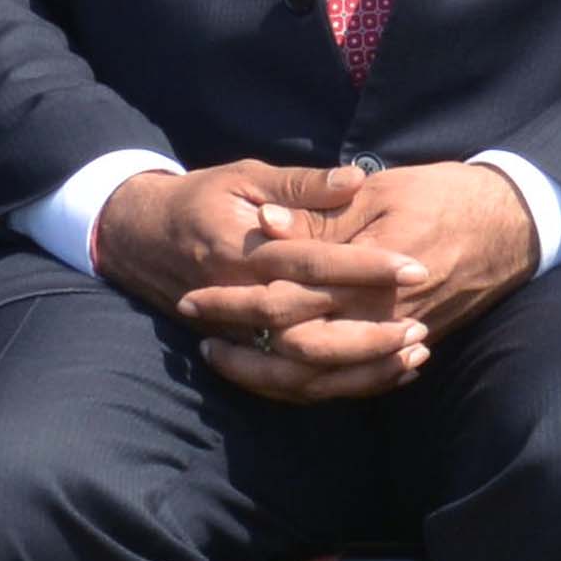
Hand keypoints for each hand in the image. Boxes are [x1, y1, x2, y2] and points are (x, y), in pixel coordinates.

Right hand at [89, 159, 437, 396]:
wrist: (139, 237)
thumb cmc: (200, 199)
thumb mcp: (247, 177)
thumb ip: (302, 185)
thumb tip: (356, 178)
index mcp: (244, 251)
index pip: (314, 263)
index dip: (366, 266)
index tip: (415, 265)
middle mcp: (238, 300)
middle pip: (309, 331)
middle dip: (370, 331)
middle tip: (421, 323)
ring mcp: (234, 334)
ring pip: (300, 371)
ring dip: (358, 368)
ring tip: (412, 353)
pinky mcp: (238, 351)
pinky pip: (288, 383)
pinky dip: (336, 383)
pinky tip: (381, 374)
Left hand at [194, 158, 552, 402]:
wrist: (514, 225)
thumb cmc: (446, 195)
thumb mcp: (381, 191)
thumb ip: (322, 213)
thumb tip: (264, 224)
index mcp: (370, 273)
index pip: (288, 298)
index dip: (236, 298)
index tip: (195, 291)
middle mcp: (382, 317)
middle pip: (297, 349)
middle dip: (242, 345)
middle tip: (199, 331)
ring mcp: (398, 339)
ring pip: (323, 379)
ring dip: (269, 376)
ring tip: (226, 359)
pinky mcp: (410, 346)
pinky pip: (356, 385)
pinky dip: (315, 387)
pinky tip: (282, 377)